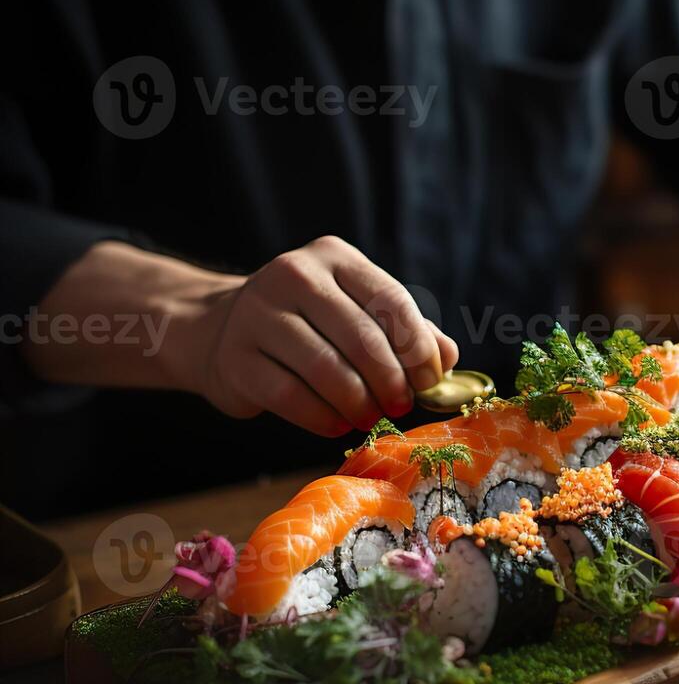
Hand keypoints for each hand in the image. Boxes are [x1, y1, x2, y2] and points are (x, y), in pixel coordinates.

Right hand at [175, 236, 457, 435]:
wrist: (223, 329)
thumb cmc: (312, 323)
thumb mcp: (360, 311)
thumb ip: (407, 330)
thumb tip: (449, 358)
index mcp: (334, 257)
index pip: (389, 300)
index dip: (417, 346)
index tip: (430, 380)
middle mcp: (293, 275)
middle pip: (360, 337)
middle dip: (390, 380)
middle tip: (401, 406)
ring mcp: (258, 314)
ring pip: (325, 368)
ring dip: (358, 403)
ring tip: (371, 418)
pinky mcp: (235, 357)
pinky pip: (290, 396)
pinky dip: (323, 418)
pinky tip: (338, 425)